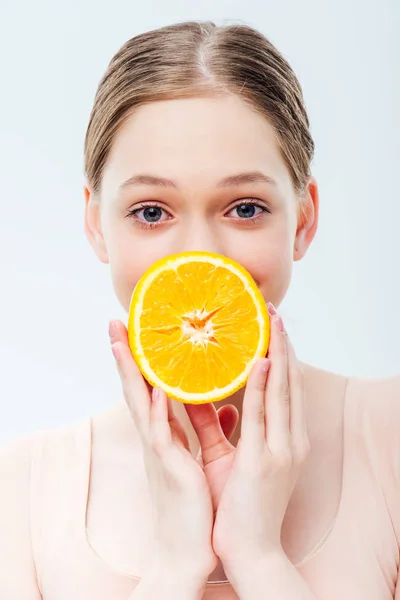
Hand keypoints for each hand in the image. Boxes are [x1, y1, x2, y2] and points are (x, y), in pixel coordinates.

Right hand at [109, 320, 218, 581]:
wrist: (191, 550)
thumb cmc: (197, 505)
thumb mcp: (206, 460)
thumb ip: (212, 431)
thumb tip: (226, 408)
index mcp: (167, 436)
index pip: (153, 389)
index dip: (144, 361)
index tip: (137, 332)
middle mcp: (158, 439)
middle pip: (139, 389)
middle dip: (127, 356)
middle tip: (116, 323)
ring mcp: (160, 453)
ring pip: (141, 405)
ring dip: (130, 373)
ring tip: (122, 341)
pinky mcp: (170, 470)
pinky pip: (161, 436)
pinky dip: (157, 411)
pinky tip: (156, 388)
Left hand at [210, 304, 310, 573]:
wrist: (250, 551)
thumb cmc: (240, 505)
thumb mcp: (229, 457)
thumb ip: (218, 425)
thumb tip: (203, 396)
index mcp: (286, 440)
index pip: (285, 388)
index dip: (280, 355)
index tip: (271, 327)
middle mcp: (291, 440)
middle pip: (289, 382)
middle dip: (282, 345)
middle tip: (274, 312)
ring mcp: (282, 450)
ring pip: (282, 392)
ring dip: (277, 353)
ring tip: (272, 322)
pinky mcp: (265, 461)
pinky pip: (262, 416)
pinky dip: (263, 386)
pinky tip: (260, 361)